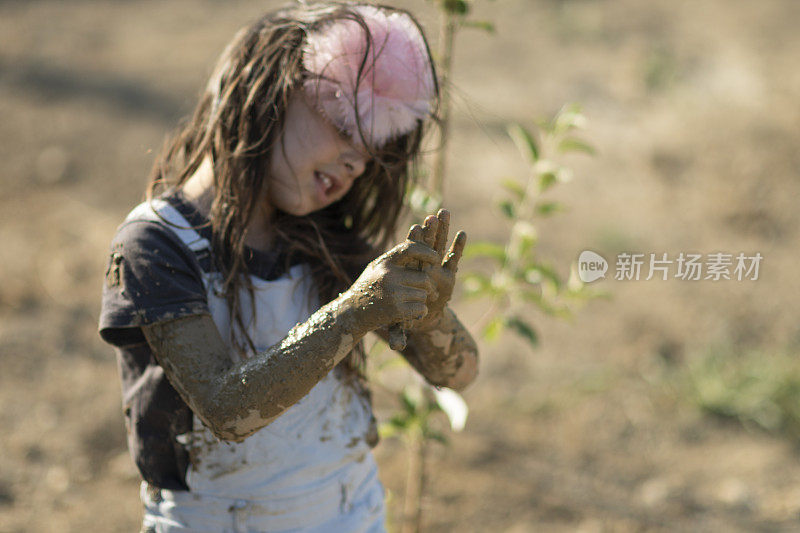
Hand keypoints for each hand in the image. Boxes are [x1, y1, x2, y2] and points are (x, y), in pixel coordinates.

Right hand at [344, 238, 439, 334]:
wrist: (351, 313)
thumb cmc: (367, 287)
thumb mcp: (377, 267)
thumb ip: (395, 257)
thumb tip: (417, 233)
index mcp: (385, 262)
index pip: (411, 249)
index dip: (427, 252)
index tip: (436, 258)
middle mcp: (388, 275)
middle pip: (424, 277)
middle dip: (429, 286)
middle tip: (430, 291)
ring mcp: (392, 292)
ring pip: (423, 294)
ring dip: (422, 300)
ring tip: (412, 302)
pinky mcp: (395, 310)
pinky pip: (421, 308)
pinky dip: (421, 312)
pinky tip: (414, 313)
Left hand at [406, 209, 466, 330]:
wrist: (416, 314)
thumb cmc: (405, 315)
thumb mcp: (400, 322)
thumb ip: (399, 331)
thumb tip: (396, 347)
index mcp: (410, 274)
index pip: (411, 255)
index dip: (414, 242)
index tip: (415, 227)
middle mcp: (423, 269)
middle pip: (426, 247)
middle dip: (430, 232)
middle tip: (431, 214)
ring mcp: (436, 270)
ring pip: (440, 247)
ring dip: (443, 231)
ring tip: (444, 211)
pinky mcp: (449, 274)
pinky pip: (454, 259)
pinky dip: (458, 248)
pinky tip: (463, 234)